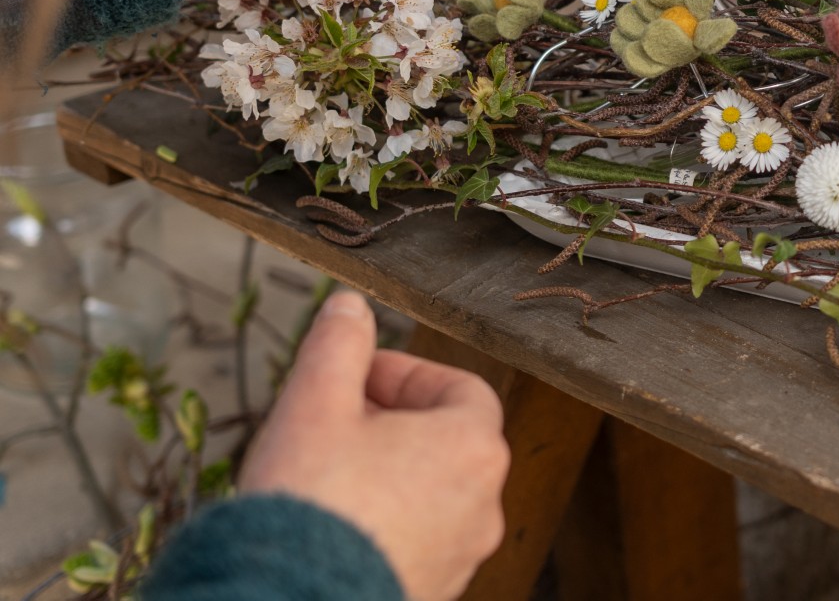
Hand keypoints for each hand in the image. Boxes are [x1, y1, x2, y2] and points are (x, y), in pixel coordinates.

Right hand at [239, 292, 508, 600]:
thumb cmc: (312, 506)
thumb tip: (350, 307)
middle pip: (445, 440)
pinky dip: (385, 522)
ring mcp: (463, 555)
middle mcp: (484, 504)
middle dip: (390, 421)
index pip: (459, 388)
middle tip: (334, 420)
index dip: (405, 375)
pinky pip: (417, 541)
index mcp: (473, 448)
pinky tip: (334, 524)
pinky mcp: (434, 590)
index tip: (356, 377)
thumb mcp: (315, 403)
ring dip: (387, 473)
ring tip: (327, 473)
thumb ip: (338, 346)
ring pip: (431, 494)